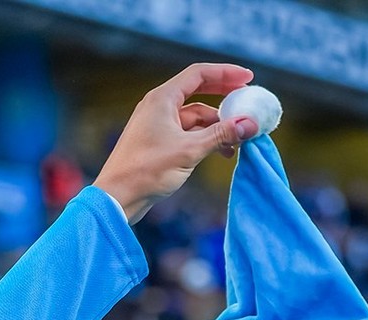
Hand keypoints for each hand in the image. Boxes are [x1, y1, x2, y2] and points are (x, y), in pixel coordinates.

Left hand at [93, 62, 258, 222]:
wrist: (117, 198)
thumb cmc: (147, 171)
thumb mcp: (190, 151)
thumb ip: (221, 135)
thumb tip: (249, 124)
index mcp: (163, 99)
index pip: (199, 74)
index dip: (226, 74)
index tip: (248, 78)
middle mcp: (159, 107)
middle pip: (198, 93)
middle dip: (224, 98)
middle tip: (247, 102)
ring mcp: (157, 126)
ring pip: (194, 118)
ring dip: (216, 126)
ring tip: (237, 141)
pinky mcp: (158, 144)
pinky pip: (187, 134)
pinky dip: (204, 139)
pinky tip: (220, 152)